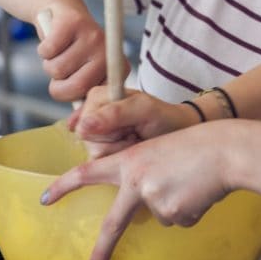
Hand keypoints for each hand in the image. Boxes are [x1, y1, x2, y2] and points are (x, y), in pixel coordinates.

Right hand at [35, 3, 128, 101]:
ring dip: (50, 65)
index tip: (72, 110)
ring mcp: (93, 35)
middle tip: (62, 72)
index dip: (80, 106)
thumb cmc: (74, 53)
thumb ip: (83, 99)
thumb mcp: (85, 77)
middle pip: (77, 87)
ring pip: (57, 69)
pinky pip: (47, 51)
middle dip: (59, 86)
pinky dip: (43, 49)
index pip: (98, 99)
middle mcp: (109, 52)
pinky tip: (53, 40)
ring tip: (60, 53)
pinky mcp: (74, 22)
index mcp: (118, 69)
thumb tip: (75, 125)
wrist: (63, 15)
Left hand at [41, 122, 236, 259]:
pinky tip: (200, 191)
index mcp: (129, 160)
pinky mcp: (174, 214)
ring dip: (176, 204)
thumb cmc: (197, 145)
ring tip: (192, 181)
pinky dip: (191, 209)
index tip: (45, 199)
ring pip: (161, 215)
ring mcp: (154, 200)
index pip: (86, 173)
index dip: (63, 186)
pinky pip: (181, 220)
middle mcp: (136, 181)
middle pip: (114, 224)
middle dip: (103, 250)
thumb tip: (148, 206)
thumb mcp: (160, 150)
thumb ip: (145, 174)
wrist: (225, 151)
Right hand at [65, 86, 200, 157]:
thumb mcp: (144, 109)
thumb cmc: (163, 117)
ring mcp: (96, 134)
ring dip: (120, 150)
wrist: (177, 132)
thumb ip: (115, 113)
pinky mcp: (101, 151)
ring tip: (135, 139)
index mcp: (98, 96)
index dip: (109, 129)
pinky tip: (130, 147)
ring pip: (95, 154)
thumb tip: (84, 126)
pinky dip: (120, 158)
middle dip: (116, 141)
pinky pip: (101, 163)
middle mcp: (93, 114)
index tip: (130, 124)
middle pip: (89, 141)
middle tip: (135, 132)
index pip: (86, 123)